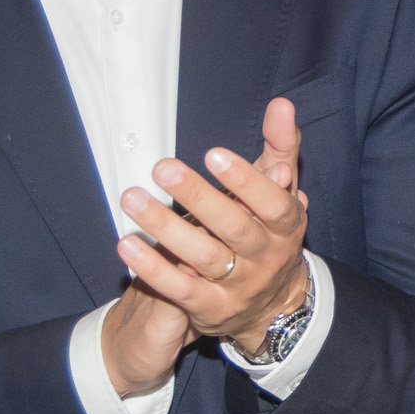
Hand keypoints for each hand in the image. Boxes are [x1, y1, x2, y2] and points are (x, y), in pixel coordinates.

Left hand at [114, 98, 312, 358]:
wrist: (274, 304)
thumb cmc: (270, 233)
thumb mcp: (281, 192)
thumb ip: (280, 148)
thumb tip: (281, 104)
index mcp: (287, 225)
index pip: (273, 203)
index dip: (246, 180)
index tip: (213, 153)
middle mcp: (267, 257)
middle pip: (235, 228)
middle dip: (199, 198)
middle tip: (163, 168)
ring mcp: (240, 286)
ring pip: (204, 256)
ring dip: (166, 228)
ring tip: (133, 198)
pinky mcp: (211, 309)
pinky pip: (180, 289)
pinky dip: (153, 268)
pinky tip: (127, 244)